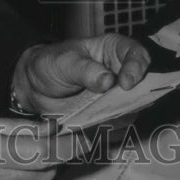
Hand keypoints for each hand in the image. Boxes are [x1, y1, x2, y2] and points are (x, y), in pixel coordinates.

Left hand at [13, 34, 150, 115]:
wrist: (36, 86)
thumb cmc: (51, 64)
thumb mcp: (63, 61)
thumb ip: (84, 69)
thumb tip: (108, 80)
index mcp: (112, 50)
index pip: (136, 54)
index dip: (136, 68)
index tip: (127, 84)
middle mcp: (120, 73)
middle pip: (143, 85)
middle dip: (136, 98)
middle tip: (120, 107)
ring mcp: (117, 96)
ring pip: (133, 108)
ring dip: (121, 116)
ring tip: (102, 119)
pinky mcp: (110, 115)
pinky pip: (118, 125)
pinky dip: (110, 129)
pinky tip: (96, 127)